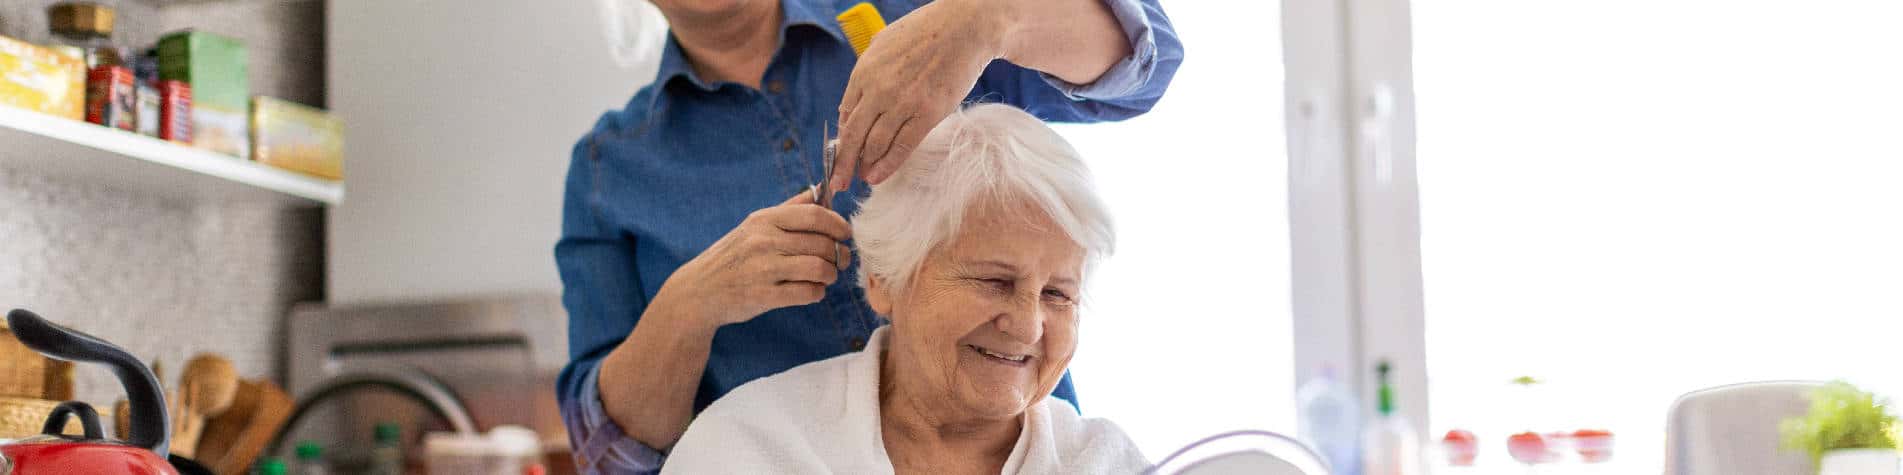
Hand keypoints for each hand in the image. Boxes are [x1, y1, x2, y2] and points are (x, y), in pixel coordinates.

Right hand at [652, 189, 852, 328]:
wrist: (699, 291)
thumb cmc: (734, 256)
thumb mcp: (754, 226)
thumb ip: (789, 208)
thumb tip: (820, 189)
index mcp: (764, 220)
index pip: (814, 215)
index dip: (838, 224)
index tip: (845, 233)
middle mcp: (763, 241)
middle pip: (822, 244)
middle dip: (839, 254)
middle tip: (841, 260)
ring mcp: (763, 269)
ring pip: (820, 269)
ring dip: (831, 275)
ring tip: (826, 276)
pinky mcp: (764, 296)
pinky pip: (808, 292)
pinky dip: (817, 292)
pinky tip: (812, 290)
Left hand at [831, 0, 1012, 188]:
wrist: (963, 29)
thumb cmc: (925, 32)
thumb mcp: (883, 44)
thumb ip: (867, 73)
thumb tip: (853, 104)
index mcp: (864, 72)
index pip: (845, 114)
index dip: (842, 138)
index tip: (842, 152)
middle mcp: (878, 90)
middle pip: (853, 135)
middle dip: (843, 162)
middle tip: (838, 181)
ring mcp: (902, 103)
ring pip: (875, 144)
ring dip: (865, 166)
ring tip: (863, 178)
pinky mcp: (927, 114)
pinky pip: (903, 146)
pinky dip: (888, 165)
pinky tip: (879, 176)